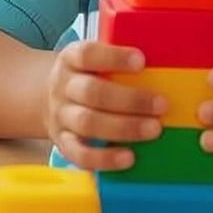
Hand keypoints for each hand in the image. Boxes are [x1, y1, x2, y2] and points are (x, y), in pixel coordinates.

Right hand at [43, 40, 158, 172]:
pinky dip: (104, 158)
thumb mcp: (94, 61)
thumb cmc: (88, 77)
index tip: (141, 61)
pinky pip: (80, 154)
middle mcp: (62, 87)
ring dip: (124, 128)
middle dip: (130, 100)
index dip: (113, 58)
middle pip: (91, 92)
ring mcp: (60, 116)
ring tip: (153, 129)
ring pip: (87, 123)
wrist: (48, 99)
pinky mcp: (63, 142)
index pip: (87, 54)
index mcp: (70, 60)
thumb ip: (119, 62)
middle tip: (161, 105)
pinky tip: (129, 158)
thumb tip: (165, 66)